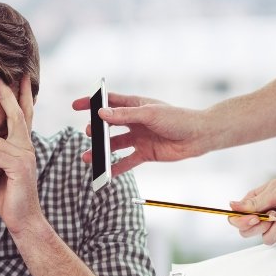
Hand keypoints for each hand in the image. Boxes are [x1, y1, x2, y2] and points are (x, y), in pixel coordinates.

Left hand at [0, 76, 42, 234]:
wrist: (23, 219)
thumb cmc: (10, 193)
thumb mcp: (2, 167)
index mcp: (23, 144)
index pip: (22, 114)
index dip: (20, 94)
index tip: (17, 75)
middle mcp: (26, 147)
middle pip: (17, 115)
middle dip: (7, 96)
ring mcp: (24, 158)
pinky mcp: (17, 171)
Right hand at [72, 93, 206, 177]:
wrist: (198, 137)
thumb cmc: (177, 119)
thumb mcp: (149, 114)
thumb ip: (124, 115)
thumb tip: (101, 114)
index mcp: (135, 106)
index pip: (109, 102)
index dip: (92, 103)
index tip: (76, 106)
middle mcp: (134, 121)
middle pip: (109, 125)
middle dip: (96, 130)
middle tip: (89, 133)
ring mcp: (139, 138)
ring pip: (114, 145)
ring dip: (101, 151)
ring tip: (88, 157)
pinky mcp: (145, 153)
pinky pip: (126, 161)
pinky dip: (116, 168)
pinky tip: (105, 173)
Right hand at [227, 168, 275, 244]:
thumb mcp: (273, 192)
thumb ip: (253, 204)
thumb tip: (231, 206)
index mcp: (252, 204)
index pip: (236, 219)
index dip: (242, 222)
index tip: (256, 218)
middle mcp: (261, 216)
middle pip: (247, 233)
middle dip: (262, 226)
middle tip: (273, 215)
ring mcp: (274, 225)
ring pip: (267, 239)